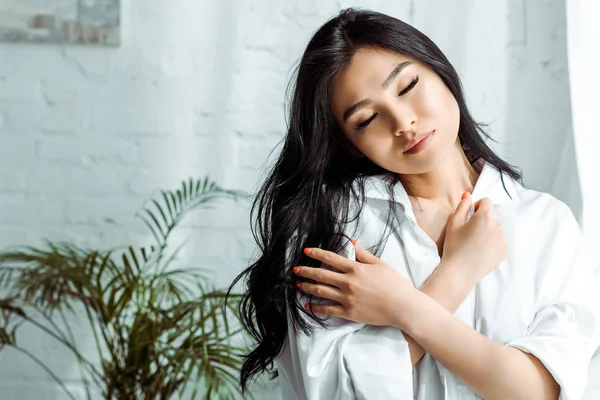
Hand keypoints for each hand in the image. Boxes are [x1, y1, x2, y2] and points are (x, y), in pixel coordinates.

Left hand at [293, 245, 412, 325]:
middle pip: (321, 274)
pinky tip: (309, 305)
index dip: (316, 253)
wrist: (403, 307)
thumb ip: (365, 255)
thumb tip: (353, 244)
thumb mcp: (381, 264)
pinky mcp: (349, 312)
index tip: (306, 252)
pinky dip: (316, 307)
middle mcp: (348, 282)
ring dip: (307, 287)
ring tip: (298, 284)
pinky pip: (328, 310)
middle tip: (295, 269)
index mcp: (356, 268)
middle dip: (306, 271)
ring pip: (321, 291)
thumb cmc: (395, 284)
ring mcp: (347, 298)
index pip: (330, 258)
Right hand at [440, 193, 506, 286]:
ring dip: (488, 231)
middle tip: (468, 233)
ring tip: (474, 244)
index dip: (476, 206)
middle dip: (482, 220)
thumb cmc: (453, 246)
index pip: (486, 201)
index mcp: (485, 217)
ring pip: (496, 229)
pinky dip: (492, 243)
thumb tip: (468, 195)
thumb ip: (462, 207)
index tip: (469, 217)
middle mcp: (497, 226)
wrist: (459, 272)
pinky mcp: (504, 252)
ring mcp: (503, 240)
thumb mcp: (453, 223)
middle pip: (491, 216)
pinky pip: (499, 241)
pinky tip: (480, 251)